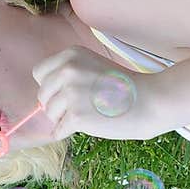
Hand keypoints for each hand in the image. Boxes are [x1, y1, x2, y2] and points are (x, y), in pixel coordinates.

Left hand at [31, 46, 162, 143]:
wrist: (149, 101)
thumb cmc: (124, 88)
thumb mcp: (93, 67)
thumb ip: (69, 75)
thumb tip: (43, 99)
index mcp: (71, 55)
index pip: (39, 73)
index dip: (51, 87)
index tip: (69, 93)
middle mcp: (67, 71)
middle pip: (42, 95)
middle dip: (57, 105)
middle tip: (83, 106)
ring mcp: (70, 93)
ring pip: (50, 114)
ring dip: (65, 120)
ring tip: (89, 114)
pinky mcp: (76, 115)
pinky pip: (58, 131)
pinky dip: (69, 132)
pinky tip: (89, 125)